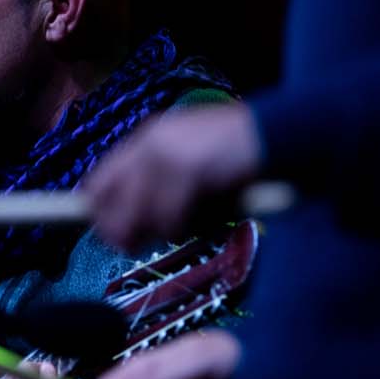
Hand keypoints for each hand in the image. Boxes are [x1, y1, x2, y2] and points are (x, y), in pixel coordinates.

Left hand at [83, 102, 263, 250]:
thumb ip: (158, 181)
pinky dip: (181, 228)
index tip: (109, 234)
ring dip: (158, 231)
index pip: (99, 181)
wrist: (280, 133)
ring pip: (138, 215)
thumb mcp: (190, 161)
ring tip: (182, 227)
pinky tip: (198, 223)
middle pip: (107, 201)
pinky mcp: (186, 171)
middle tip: (135, 245)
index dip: (100, 212)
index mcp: (147, 139)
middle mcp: (148, 145)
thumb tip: (129, 221)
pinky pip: (168, 217)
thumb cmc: (239, 154)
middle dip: (119, 229)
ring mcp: (165, 156)